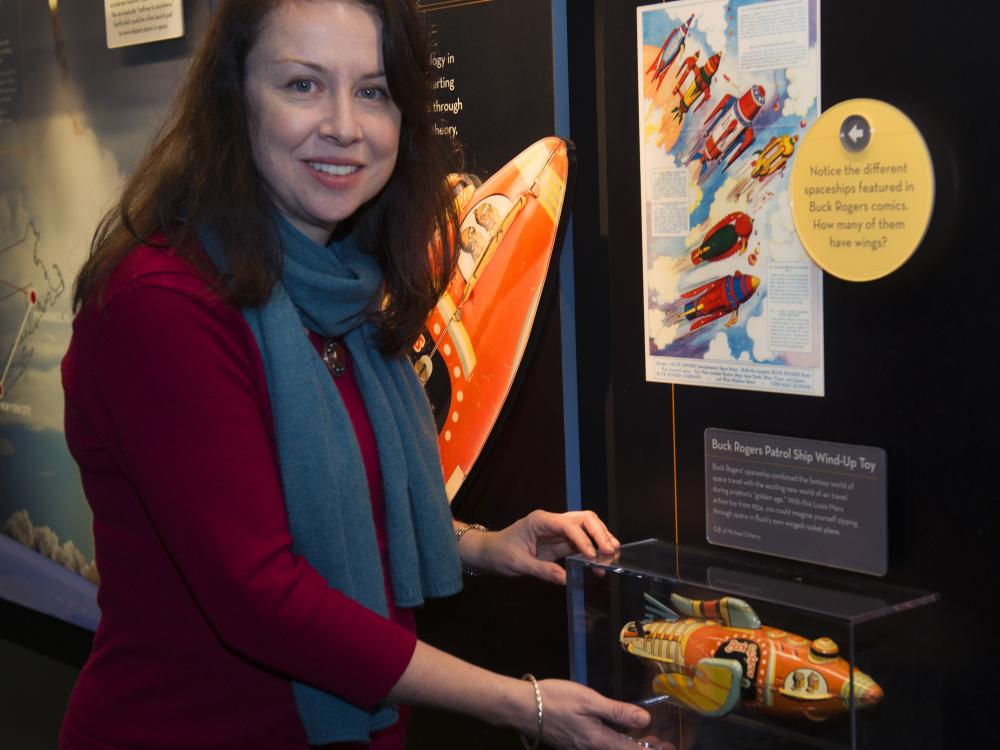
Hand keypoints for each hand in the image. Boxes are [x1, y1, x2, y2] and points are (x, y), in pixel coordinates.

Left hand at [459, 510, 619, 584]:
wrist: (489, 552)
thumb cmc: (499, 553)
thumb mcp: (518, 563)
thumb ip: (542, 570)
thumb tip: (566, 579)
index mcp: (540, 521)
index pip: (568, 525)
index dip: (583, 539)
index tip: (592, 556)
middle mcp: (553, 521)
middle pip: (584, 518)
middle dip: (600, 533)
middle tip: (610, 552)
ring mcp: (559, 531)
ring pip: (587, 528)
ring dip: (601, 539)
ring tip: (612, 556)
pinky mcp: (561, 542)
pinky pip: (583, 541)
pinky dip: (595, 549)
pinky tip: (603, 561)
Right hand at [527, 679, 674, 749]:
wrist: (522, 707)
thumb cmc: (556, 700)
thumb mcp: (589, 701)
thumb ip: (617, 711)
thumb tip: (644, 721)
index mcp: (599, 742)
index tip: (670, 747)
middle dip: (645, 748)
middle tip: (663, 743)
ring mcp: (581, 748)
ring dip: (631, 745)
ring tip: (646, 737)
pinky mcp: (573, 743)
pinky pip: (602, 746)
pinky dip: (617, 742)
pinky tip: (619, 732)